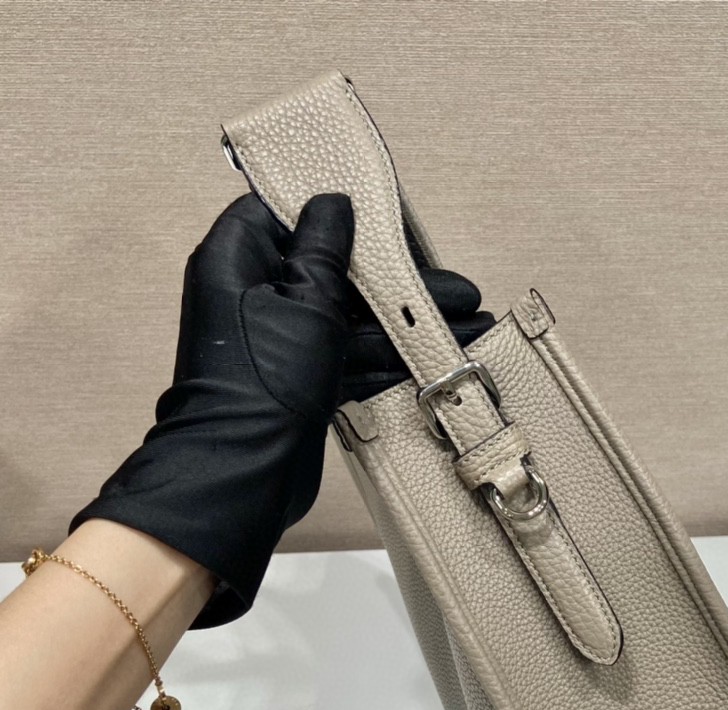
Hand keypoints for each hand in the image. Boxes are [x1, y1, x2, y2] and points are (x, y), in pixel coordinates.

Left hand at [70, 192, 493, 626]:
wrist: (246, 471)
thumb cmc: (266, 379)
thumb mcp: (306, 299)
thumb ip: (326, 248)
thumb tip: (334, 202)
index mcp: (239, 259)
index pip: (285, 213)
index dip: (336, 211)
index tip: (388, 216)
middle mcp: (256, 295)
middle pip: (334, 269)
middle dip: (396, 281)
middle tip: (457, 288)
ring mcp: (282, 341)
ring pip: (351, 318)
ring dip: (406, 323)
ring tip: (468, 326)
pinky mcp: (303, 380)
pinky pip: (351, 356)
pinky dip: (390, 358)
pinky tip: (439, 360)